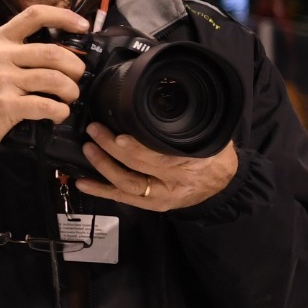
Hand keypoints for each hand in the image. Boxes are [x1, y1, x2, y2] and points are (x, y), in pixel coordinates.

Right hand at [0, 4, 90, 153]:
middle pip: (53, 52)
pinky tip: (57, 114)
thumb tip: (64, 51)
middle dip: (75, 68)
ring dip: (71, 91)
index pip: (34, 15)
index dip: (64, 17)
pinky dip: (60, 111)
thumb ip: (20, 51)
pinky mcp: (5, 105)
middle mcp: (0, 56)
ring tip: (68, 98)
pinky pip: (46, 105)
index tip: (83, 27)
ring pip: (54, 79)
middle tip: (76, 79)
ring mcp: (1, 80)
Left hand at [75, 123, 237, 211]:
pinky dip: (101, 190)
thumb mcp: (209, 138)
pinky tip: (83, 183)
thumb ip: (185, 127)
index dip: (136, 148)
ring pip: (126, 186)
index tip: (119, 137)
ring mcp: (161, 198)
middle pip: (137, 169)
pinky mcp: (151, 204)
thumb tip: (157, 103)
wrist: (224, 183)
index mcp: (190, 166)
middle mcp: (174, 185)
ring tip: (88, 149)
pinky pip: (123, 198)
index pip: (158, 158)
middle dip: (111, 151)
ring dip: (103, 167)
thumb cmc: (215, 156)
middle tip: (95, 132)